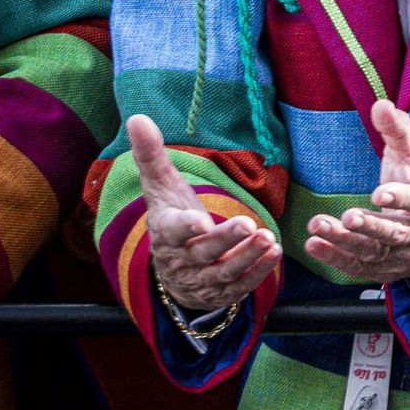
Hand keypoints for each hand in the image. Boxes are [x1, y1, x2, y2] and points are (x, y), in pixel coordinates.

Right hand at [128, 113, 279, 313]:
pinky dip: (256, 274)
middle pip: (204, 252)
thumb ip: (151, 154)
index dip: (186, 227)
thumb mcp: (161, 186)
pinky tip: (273, 255)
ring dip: (246, 257)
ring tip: (267, 239)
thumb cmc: (170, 215)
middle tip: (248, 224)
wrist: (173, 268)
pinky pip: (238, 287)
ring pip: (223, 273)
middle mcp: (181, 260)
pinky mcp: (218, 293)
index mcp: (166, 232)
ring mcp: (200, 280)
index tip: (201, 222)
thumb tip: (136, 116)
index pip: (173, 230)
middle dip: (226, 240)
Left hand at [304, 100, 409, 283]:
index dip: (400, 198)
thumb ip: (398, 129)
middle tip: (348, 216)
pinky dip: (335, 258)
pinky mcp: (381, 269)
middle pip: (393, 234)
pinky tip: (314, 244)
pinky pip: (358, 267)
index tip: (379, 193)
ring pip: (372, 253)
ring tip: (317, 226)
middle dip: (370, 226)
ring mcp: (398, 255)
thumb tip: (380, 104)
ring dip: (344, 242)